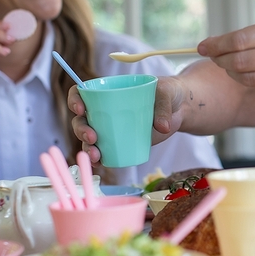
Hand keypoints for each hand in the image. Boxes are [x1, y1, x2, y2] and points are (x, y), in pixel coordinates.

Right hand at [69, 77, 187, 163]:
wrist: (179, 108)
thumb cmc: (168, 93)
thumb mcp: (166, 91)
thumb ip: (163, 106)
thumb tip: (162, 127)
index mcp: (109, 91)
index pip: (82, 92)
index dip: (75, 99)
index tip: (81, 108)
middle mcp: (104, 109)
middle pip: (81, 119)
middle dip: (81, 129)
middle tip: (93, 137)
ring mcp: (111, 128)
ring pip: (89, 139)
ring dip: (87, 148)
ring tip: (96, 155)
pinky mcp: (121, 142)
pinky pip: (104, 152)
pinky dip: (99, 159)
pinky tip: (99, 164)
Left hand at [197, 15, 254, 101]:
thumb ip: (253, 35)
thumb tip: (214, 45)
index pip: (240, 39)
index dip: (217, 45)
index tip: (202, 48)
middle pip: (240, 61)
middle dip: (221, 61)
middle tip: (214, 59)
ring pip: (248, 78)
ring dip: (232, 74)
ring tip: (230, 67)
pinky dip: (253, 82)